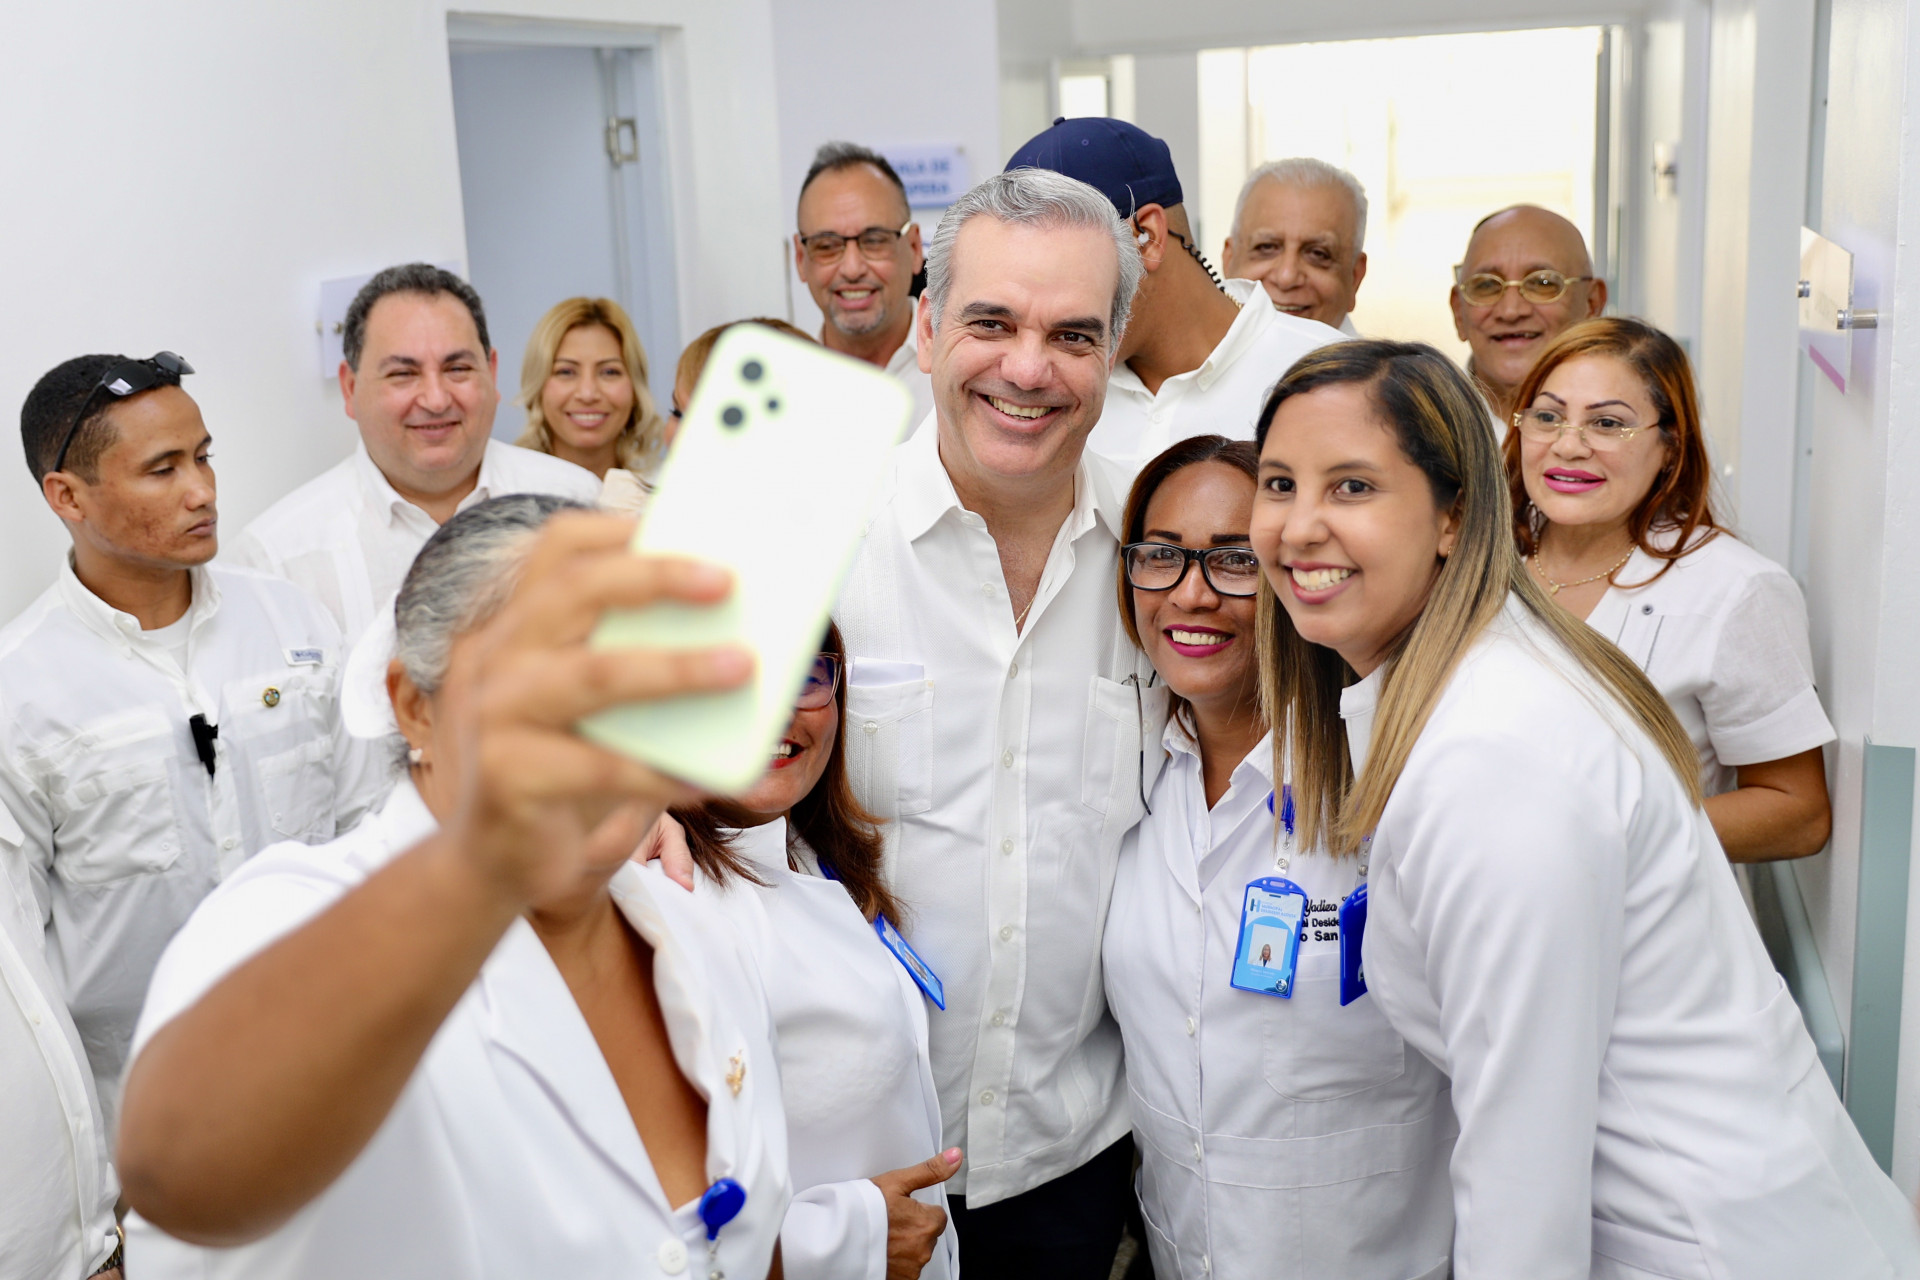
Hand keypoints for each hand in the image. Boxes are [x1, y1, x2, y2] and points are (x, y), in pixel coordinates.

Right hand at [434, 512, 750, 908]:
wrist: (498, 862)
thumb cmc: (567, 771)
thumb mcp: (598, 708)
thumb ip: (636, 661)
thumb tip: (738, 633)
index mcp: (520, 626)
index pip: (558, 551)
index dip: (619, 529)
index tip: (685, 523)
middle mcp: (499, 657)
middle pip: (574, 592)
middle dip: (655, 578)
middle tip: (727, 581)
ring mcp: (497, 715)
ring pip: (592, 675)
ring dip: (676, 669)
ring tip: (740, 668)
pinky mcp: (508, 776)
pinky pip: (598, 766)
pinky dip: (658, 770)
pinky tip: (705, 779)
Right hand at [870, 1148, 960, 1279]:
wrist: (840, 1238)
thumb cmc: (865, 1209)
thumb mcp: (897, 1182)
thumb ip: (930, 1171)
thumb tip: (955, 1156)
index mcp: (928, 1223)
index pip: (937, 1216)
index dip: (919, 1211)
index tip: (902, 1209)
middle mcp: (923, 1249)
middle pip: (927, 1235)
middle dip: (913, 1229)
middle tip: (890, 1221)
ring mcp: (912, 1268)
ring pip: (916, 1252)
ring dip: (904, 1246)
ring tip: (883, 1236)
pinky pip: (906, 1269)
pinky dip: (896, 1262)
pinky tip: (881, 1251)